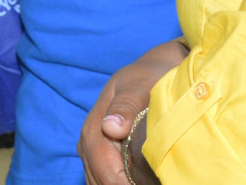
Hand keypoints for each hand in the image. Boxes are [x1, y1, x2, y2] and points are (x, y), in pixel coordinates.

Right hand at [80, 40, 187, 184]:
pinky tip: (141, 180)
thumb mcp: (138, 86)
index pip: (107, 175)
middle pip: (102, 183)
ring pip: (101, 184)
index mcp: (94, 131)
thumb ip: (125, 106)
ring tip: (151, 181)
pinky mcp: (102, 157)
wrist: (149, 72)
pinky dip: (121, 183)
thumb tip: (110, 127)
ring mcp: (92, 153)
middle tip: (157, 183)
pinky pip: (105, 180)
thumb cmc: (147, 77)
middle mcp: (88, 145)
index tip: (154, 184)